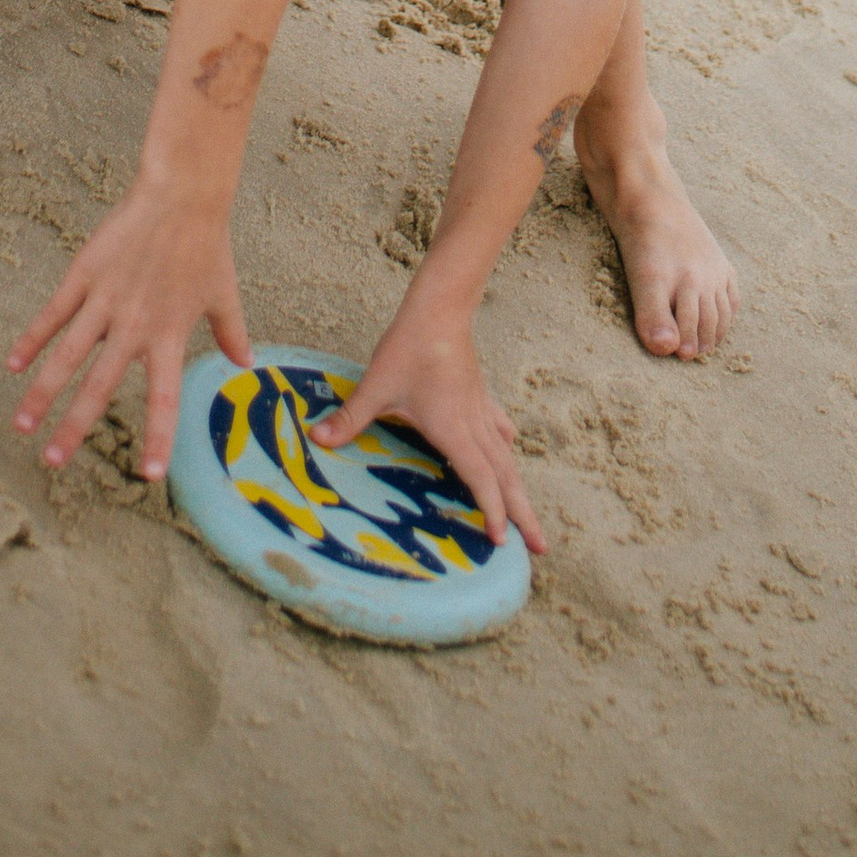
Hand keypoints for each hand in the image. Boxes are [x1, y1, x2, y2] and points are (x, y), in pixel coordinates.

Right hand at [7, 174, 247, 479]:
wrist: (182, 193)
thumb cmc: (207, 244)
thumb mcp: (224, 292)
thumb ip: (232, 332)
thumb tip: (246, 363)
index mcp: (169, 334)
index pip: (163, 397)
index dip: (159, 436)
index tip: (150, 475)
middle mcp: (134, 324)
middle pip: (99, 385)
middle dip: (74, 427)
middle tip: (54, 463)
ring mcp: (105, 299)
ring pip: (66, 354)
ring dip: (42, 391)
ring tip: (21, 424)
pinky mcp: (84, 273)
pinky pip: (54, 313)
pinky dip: (32, 338)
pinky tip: (13, 363)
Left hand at [311, 302, 543, 552]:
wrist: (438, 309)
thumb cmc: (409, 347)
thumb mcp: (376, 385)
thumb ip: (350, 417)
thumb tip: (316, 439)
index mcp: (453, 429)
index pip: (481, 478)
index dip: (492, 510)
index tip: (502, 541)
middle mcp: (473, 424)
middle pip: (505, 476)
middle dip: (522, 513)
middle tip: (540, 547)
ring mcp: (480, 409)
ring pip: (506, 457)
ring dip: (519, 488)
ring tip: (530, 516)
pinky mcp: (477, 395)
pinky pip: (497, 428)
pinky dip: (505, 446)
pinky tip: (510, 447)